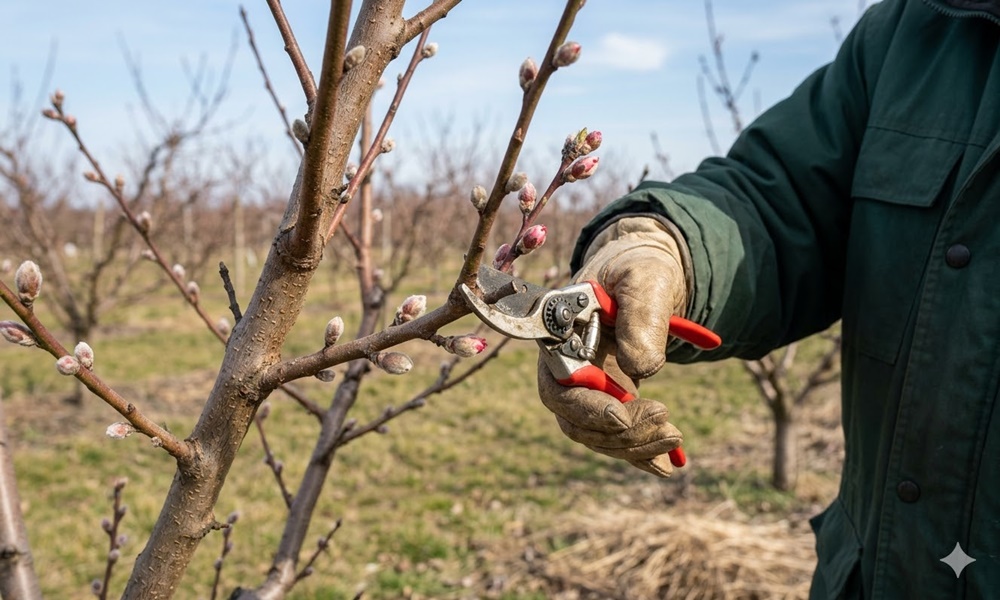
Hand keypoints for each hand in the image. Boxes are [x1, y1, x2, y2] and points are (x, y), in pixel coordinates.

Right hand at [536, 216, 689, 476]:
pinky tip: (667, 465)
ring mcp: (586, 392)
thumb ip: (641, 315)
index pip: (558, 388)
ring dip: (635, 444)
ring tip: (675, 434)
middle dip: (620, 432)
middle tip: (666, 418)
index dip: (585, 408)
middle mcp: (566, 372)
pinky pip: (617, 440)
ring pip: (598, 437)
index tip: (622, 413)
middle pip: (576, 421)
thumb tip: (642, 368)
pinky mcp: (609, 405)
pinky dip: (641, 456)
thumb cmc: (636, 271)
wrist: (643, 280)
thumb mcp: (643, 279)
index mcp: (561, 340)